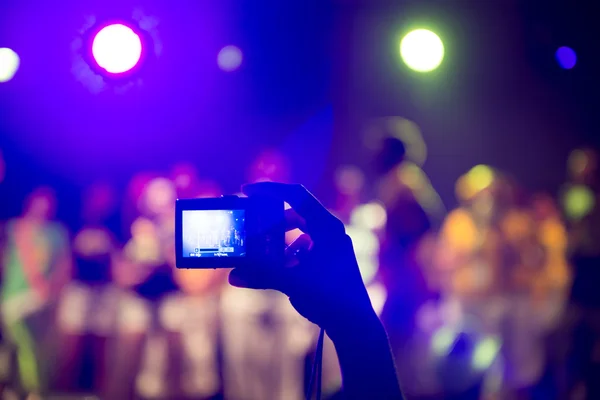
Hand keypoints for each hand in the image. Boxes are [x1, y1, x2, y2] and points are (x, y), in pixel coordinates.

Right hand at [229, 182, 376, 334]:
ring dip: (278, 241)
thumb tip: (234, 274)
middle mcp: (330, 232)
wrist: (355, 326)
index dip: (269, 189)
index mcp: (326, 226)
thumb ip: (262, 275)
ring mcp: (330, 246)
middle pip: (294, 213)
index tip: (246, 191)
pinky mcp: (328, 261)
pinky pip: (303, 249)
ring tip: (262, 254)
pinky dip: (287, 255)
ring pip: (297, 233)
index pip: (295, 194)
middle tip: (250, 227)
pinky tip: (281, 270)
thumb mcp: (292, 282)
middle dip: (269, 222)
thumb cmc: (331, 299)